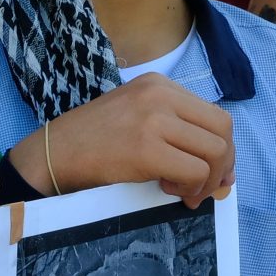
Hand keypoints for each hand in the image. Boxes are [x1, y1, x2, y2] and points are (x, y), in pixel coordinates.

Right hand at [5, 74, 234, 207]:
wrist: (53, 153)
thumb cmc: (93, 141)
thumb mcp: (136, 117)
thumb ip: (174, 131)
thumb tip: (222, 170)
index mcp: (159, 84)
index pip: (214, 114)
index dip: (222, 149)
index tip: (211, 174)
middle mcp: (160, 95)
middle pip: (223, 129)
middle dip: (222, 165)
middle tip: (204, 188)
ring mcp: (153, 119)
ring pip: (214, 151)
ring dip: (207, 180)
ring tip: (183, 192)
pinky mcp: (146, 148)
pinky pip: (194, 171)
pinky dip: (190, 188)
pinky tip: (167, 189)